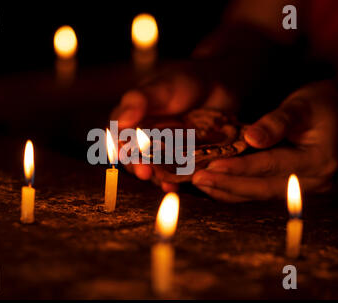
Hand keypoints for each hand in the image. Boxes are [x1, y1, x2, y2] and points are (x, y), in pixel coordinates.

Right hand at [111, 67, 236, 191]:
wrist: (219, 86)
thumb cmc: (185, 81)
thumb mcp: (162, 87)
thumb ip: (140, 101)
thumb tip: (120, 121)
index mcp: (132, 118)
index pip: (118, 135)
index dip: (118, 146)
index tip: (122, 154)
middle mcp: (144, 137)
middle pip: (134, 156)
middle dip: (137, 166)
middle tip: (144, 172)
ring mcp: (163, 150)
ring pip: (153, 167)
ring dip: (155, 177)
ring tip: (162, 183)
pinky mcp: (182, 160)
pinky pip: (174, 173)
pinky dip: (173, 181)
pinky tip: (175, 186)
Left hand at [192, 80, 337, 201]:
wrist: (335, 112)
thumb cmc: (318, 104)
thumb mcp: (301, 105)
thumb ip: (278, 122)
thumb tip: (252, 138)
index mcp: (318, 161)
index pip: (271, 166)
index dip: (240, 168)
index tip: (211, 167)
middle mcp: (311, 182)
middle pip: (262, 188)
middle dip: (226, 184)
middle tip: (196, 179)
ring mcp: (300, 189)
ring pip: (257, 195)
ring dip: (225, 190)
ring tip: (197, 183)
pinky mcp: (288, 188)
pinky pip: (257, 191)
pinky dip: (233, 189)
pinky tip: (212, 185)